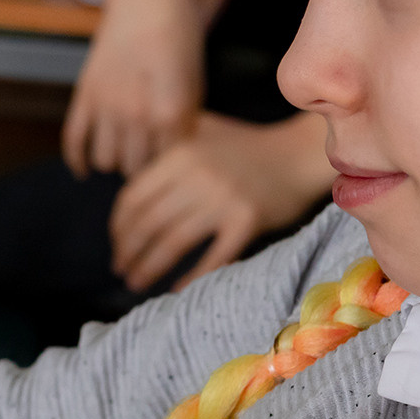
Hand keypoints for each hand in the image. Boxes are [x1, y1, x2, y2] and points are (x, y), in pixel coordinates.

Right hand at [62, 0, 204, 179]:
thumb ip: (188, 121)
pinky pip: (72, 138)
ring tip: (129, 154)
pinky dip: (77, 160)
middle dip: (148, 169)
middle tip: (155, 162)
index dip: (176, 166)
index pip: (170, 161)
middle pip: (137, 167)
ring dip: (118, 162)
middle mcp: (135, 112)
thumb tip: (180, 154)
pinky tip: (85, 170)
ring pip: (106, 159)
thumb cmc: (181, 38)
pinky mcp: (84, 93)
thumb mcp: (197, 82)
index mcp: (170, 110)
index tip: (178, 164)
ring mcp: (105, 103)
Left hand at [110, 111, 335, 291]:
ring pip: (173, 241)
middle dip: (128, 250)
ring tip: (137, 281)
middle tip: (121, 269)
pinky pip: (213, 256)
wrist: (301, 153)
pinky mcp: (248, 221)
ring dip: (149, 266)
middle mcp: (197, 176)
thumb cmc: (251, 144)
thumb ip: (170, 139)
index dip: (119, 225)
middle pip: (148, 222)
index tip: (117, 242)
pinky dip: (192, 277)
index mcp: (181, 153)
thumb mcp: (205, 129)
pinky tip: (177, 289)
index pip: (133, 196)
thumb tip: (131, 165)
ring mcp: (223, 200)